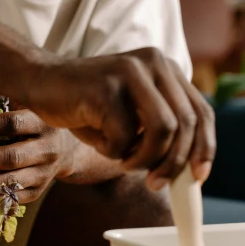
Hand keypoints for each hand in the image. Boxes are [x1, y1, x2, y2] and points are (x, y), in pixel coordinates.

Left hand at [0, 109, 75, 202]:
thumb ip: (5, 102)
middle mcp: (46, 149)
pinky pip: (13, 198)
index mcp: (42, 123)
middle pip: (11, 157)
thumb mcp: (28, 107)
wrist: (68, 150)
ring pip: (11, 182)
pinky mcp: (39, 190)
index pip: (12, 124)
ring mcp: (44, 173)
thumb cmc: (37, 123)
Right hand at [24, 47, 215, 188]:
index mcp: (164, 67)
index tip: (198, 176)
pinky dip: (112, 150)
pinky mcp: (106, 86)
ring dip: (144, 158)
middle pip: (186, 123)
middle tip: (155, 183)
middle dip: (173, 162)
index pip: (200, 111)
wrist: (40, 83)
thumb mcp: (131, 115)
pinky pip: (125, 135)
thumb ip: (160, 130)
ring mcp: (130, 71)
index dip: (204, 147)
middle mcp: (153, 62)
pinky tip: (96, 141)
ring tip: (123, 162)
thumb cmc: (86, 105)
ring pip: (162, 129)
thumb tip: (189, 171)